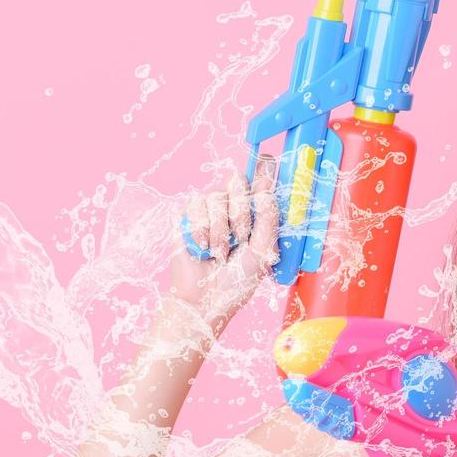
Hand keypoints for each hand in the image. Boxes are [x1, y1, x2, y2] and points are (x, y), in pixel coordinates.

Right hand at [167, 154, 280, 328]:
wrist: (205, 299)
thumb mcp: (263, 251)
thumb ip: (268, 219)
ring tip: (220, 253)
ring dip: (220, 229)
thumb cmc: (237, 281)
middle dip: (240, 211)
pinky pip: (195, 204)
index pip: (261, 182)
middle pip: (237, 181)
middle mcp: (233, 207)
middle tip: (240, 236)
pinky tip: (203, 247)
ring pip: (216, 196)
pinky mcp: (188, 216)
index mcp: (256, 215)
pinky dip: (201, 228)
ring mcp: (209, 210)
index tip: (267, 157)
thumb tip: (266, 189)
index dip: (263, 168)